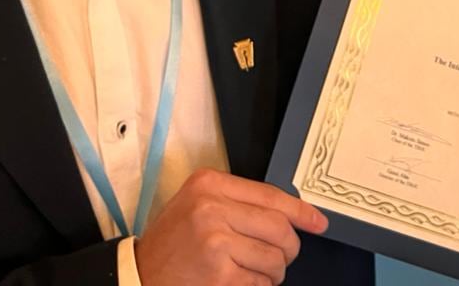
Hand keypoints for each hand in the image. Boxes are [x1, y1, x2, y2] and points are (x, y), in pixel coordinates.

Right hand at [134, 168, 327, 285]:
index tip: (319, 221)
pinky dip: (260, 285)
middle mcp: (211, 207)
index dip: (300, 210)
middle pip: (278, 227)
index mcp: (208, 183)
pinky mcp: (218, 274)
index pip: (269, 195)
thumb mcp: (199, 204)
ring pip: (274, 257)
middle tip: (284, 256)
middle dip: (290, 246)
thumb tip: (292, 213)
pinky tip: (243, 282)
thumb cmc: (174, 240)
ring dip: (275, 271)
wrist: (140, 274)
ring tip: (259, 272)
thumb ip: (238, 201)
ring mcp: (215, 241)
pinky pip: (259, 282)